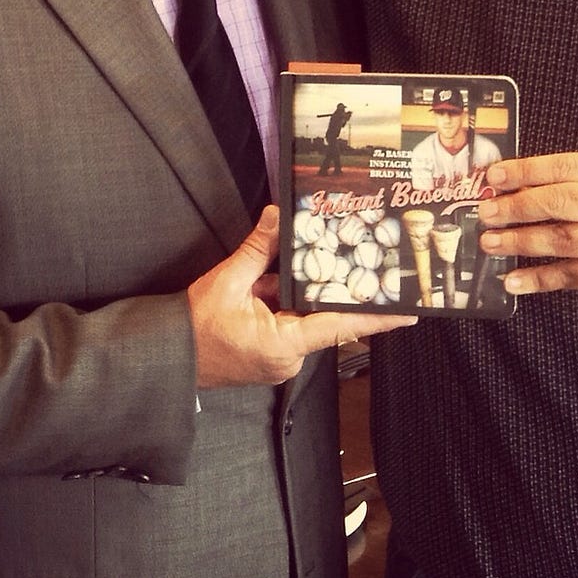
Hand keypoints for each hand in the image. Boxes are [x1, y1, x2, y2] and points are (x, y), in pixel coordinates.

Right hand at [188, 206, 415, 386]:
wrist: (169, 359)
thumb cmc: (195, 327)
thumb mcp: (226, 281)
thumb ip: (257, 249)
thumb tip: (276, 215)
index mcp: (285, 344)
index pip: (341, 327)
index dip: (377, 318)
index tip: (409, 313)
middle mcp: (290, 359)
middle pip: (324, 318)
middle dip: (327, 289)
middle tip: (350, 265)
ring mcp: (282, 361)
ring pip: (306, 320)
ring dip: (297, 295)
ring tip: (274, 280)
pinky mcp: (273, 358)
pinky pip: (291, 326)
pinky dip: (285, 305)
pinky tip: (266, 288)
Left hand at [476, 154, 577, 305]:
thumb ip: (576, 181)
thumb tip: (515, 186)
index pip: (567, 166)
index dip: (527, 170)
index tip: (494, 177)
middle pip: (562, 202)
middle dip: (518, 207)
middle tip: (487, 212)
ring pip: (562, 240)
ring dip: (520, 242)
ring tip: (490, 243)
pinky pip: (569, 276)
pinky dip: (537, 279)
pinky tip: (512, 280)